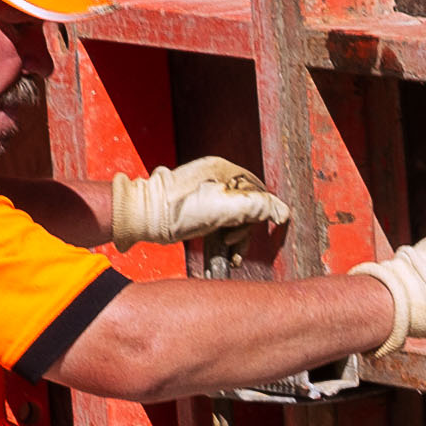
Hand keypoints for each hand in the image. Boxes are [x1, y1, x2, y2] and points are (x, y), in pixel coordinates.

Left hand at [103, 156, 291, 249]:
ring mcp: (206, 193)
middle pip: (247, 205)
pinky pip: (220, 222)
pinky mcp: (196, 208)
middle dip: (244, 229)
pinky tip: (222, 251)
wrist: (142, 218)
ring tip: (230, 254)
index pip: (258, 191)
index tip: (250, 230)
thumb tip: (283, 212)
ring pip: (234, 216)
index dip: (258, 213)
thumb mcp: (223, 208)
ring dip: (236, 238)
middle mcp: (217, 178)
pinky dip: (223, 237)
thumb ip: (257, 207)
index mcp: (225, 170)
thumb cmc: (178, 210)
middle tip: (233, 243)